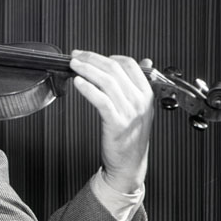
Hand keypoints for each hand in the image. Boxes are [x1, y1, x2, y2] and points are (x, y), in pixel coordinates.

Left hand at [70, 50, 153, 193]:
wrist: (129, 165)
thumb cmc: (129, 135)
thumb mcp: (139, 107)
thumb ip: (138, 84)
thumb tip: (144, 61)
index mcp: (146, 94)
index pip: (129, 64)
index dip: (106, 56)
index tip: (89, 55)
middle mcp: (140, 101)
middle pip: (115, 69)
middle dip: (92, 59)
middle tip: (76, 56)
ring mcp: (129, 112)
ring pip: (107, 81)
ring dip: (87, 69)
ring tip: (73, 65)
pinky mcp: (116, 124)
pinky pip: (102, 100)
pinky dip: (88, 89)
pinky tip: (78, 82)